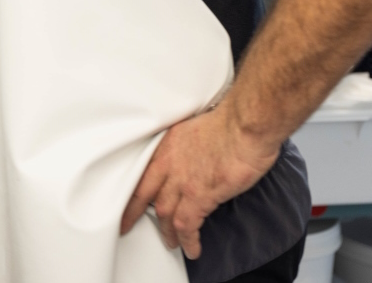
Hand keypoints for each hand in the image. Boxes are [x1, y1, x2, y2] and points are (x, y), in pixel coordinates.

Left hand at [120, 108, 280, 259]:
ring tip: (171, 243)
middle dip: (133, 214)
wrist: (244, 125)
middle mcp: (168, 163)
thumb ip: (186, 147)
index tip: (128, 200)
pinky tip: (191, 248)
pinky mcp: (199, 196)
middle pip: (144, 195)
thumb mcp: (195, 129)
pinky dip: (188, 240)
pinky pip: (187, 225)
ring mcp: (182, 181)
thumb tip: (191, 159)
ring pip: (164, 214)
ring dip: (167, 232)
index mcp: (167, 145)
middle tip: (126, 225)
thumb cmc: (230, 123)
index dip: (133, 190)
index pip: (141, 172)